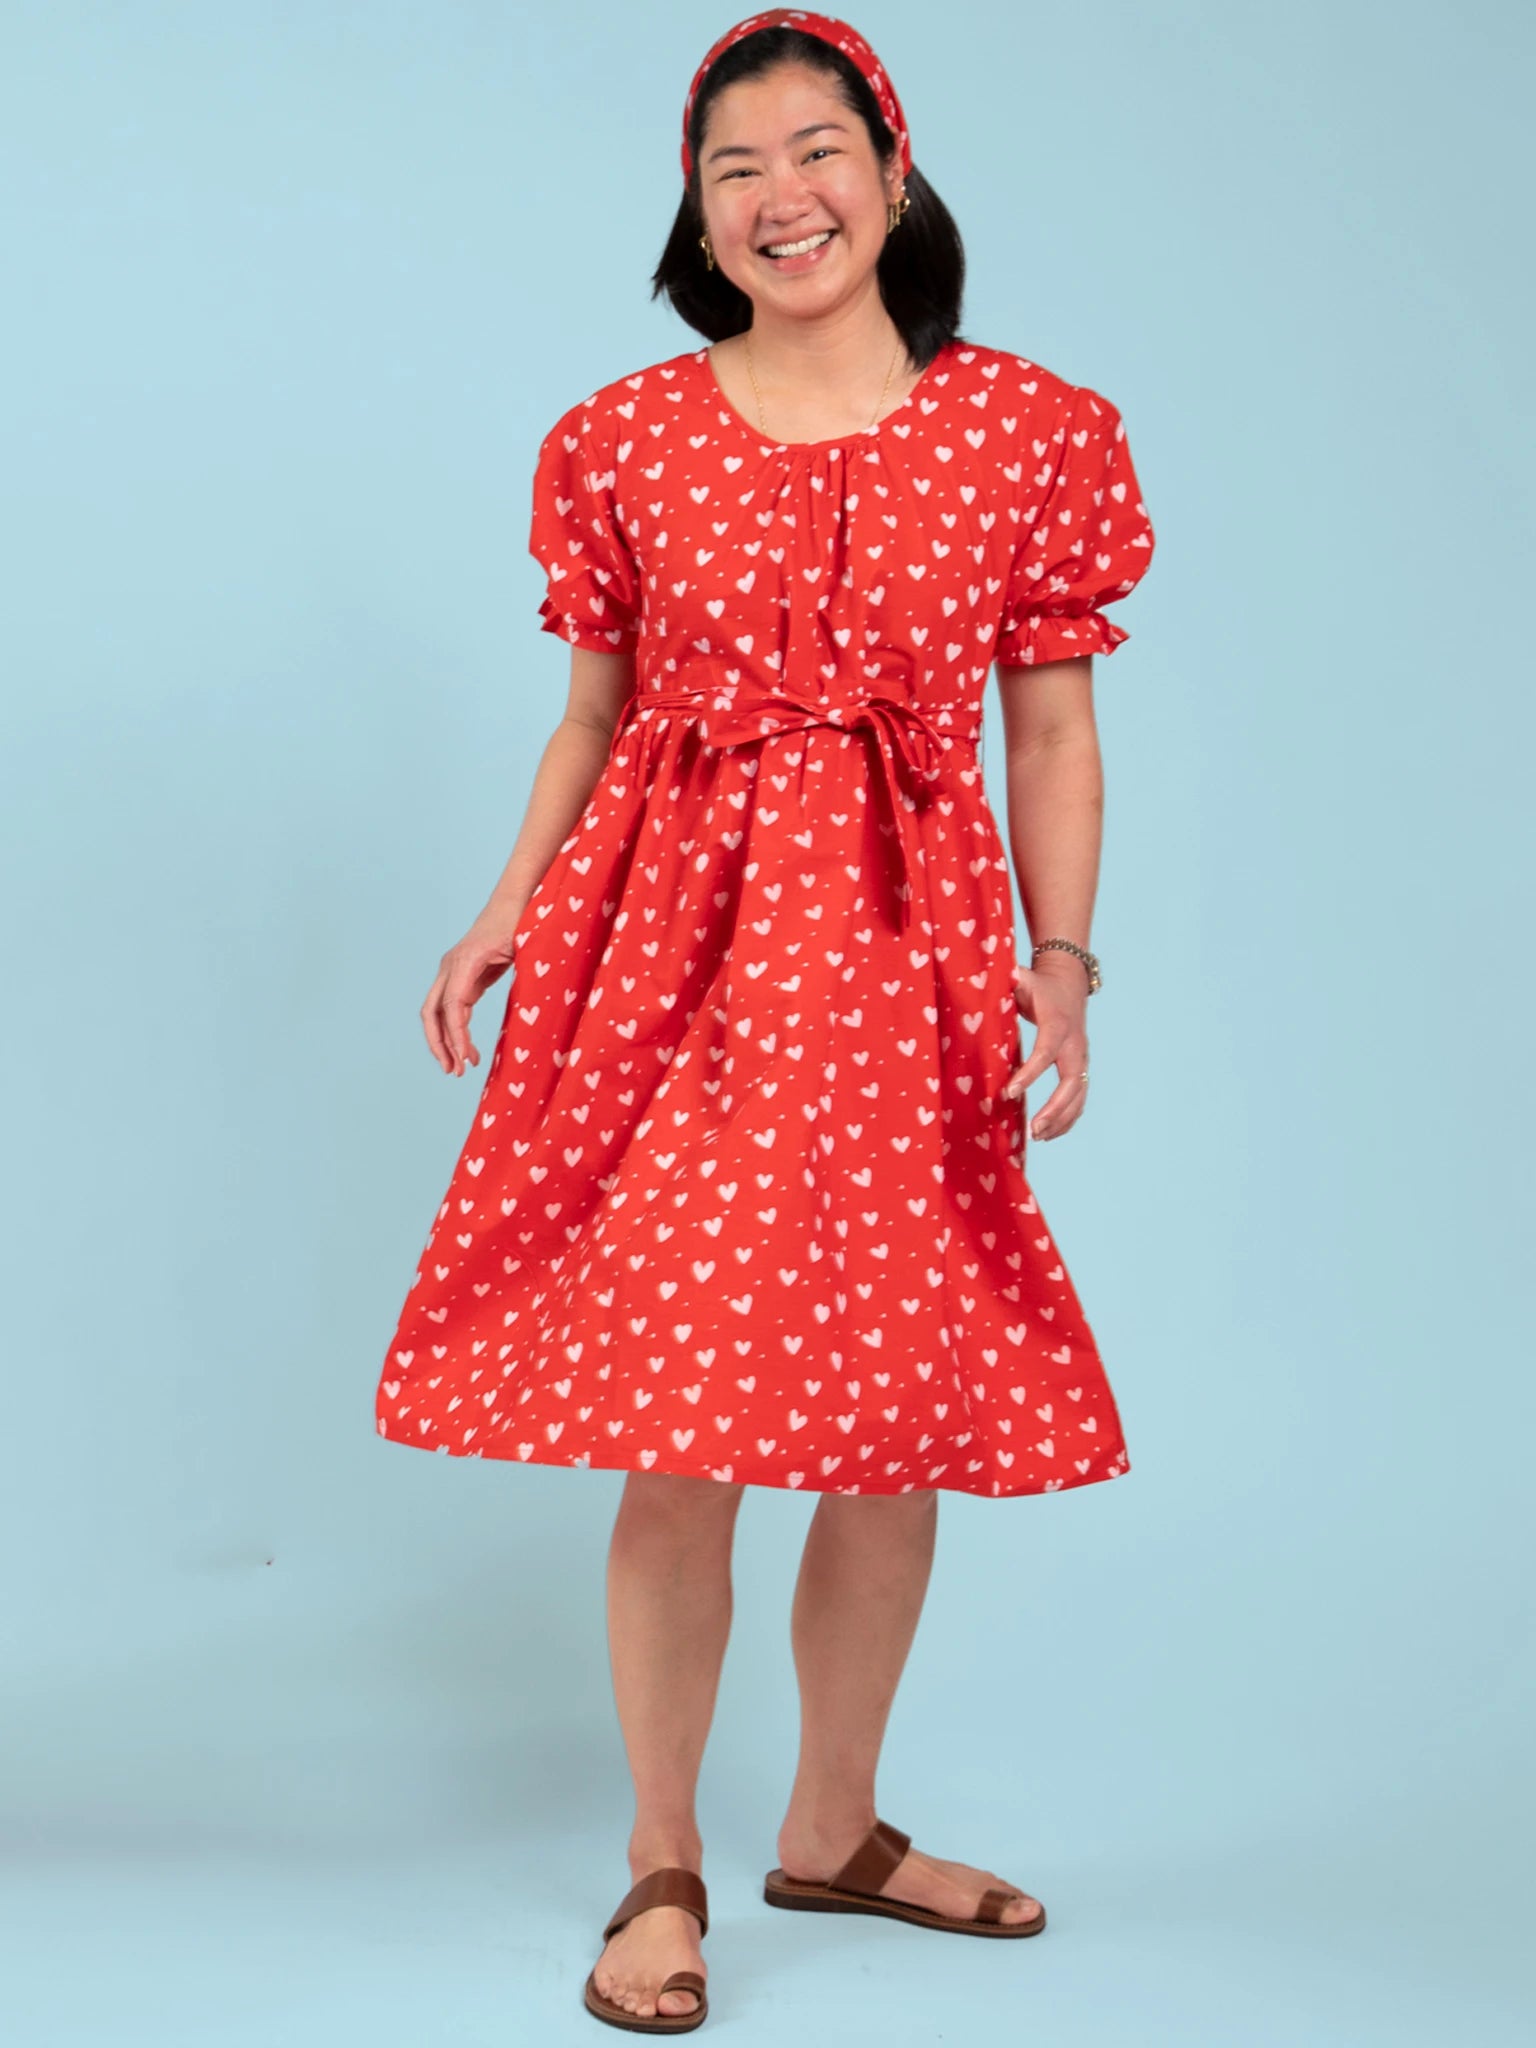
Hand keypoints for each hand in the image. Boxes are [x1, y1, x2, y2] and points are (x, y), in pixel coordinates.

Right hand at [420, 914, 521, 1075]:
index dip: (457, 1034)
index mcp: (464, 961)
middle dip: (439, 1044)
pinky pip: (451, 1008)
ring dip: (444, 1041)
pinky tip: (467, 1048)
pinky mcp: (460, 976)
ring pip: (437, 1013)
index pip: (452, 1005)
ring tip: (459, 1068)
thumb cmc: (520, 921)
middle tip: (454, 1071)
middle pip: (431, 1012)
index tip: (467, 1058)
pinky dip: (456, 1030)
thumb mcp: (522, 947)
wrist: (512, 901)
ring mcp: (452, 971)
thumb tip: (526, 1008)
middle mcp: (451, 966)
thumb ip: (519, 972)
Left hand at [1000, 955, 1091, 1140]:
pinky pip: (1080, 1097)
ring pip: (1079, 1093)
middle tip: (1033, 1130)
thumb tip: (976, 980)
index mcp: (1058, 1023)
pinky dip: (1069, 1117)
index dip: (1030, 1073)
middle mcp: (1075, 1042)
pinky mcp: (1081, 1066)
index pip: (1046, 1051)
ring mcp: (1081, 1056)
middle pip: (1071, 1081)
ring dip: (1062, 1118)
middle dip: (1054, 1108)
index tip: (1008, 1092)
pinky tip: (1050, 1133)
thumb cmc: (1038, 984)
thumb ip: (1004, 981)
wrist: (1069, 982)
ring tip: (1039, 1136)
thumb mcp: (1022, 977)